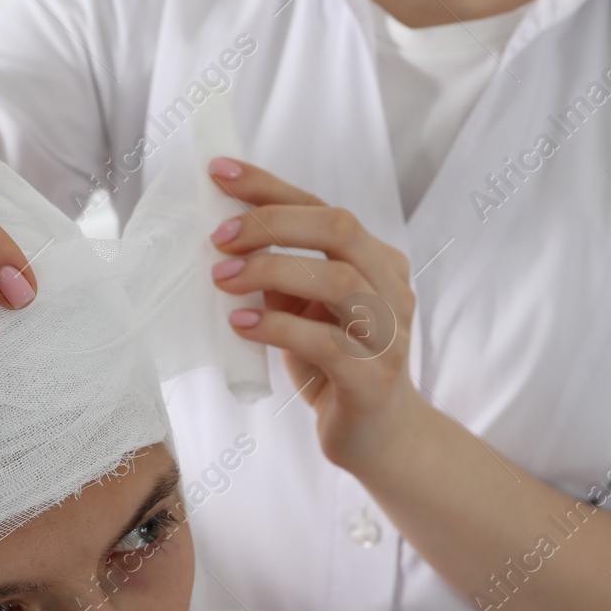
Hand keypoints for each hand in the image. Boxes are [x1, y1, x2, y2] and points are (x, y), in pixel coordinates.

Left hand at [206, 157, 419, 470]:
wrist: (377, 438)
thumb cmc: (333, 367)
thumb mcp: (303, 311)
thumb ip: (279, 275)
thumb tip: (223, 237)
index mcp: (376, 261)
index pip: (323, 207)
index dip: (270, 186)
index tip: (219, 172)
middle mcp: (391, 288)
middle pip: (339, 229)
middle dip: (272, 223)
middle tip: (219, 238)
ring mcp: (389, 333)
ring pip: (337, 280)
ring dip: (270, 271)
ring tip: (222, 279)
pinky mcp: (374, 378)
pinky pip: (327, 342)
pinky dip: (277, 327)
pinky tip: (240, 324)